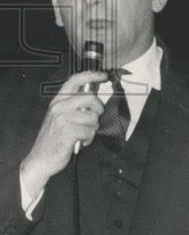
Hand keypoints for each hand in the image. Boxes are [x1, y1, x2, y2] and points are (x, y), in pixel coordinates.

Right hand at [20, 71, 106, 197]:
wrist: (40, 159)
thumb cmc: (53, 140)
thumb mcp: (59, 117)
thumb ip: (73, 106)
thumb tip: (93, 98)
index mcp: (57, 101)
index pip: (75, 80)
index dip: (92, 75)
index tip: (103, 75)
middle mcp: (59, 107)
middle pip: (90, 98)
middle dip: (98, 110)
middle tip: (94, 120)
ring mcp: (62, 118)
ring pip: (92, 118)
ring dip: (92, 129)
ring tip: (83, 135)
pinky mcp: (68, 131)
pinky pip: (89, 131)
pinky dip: (88, 139)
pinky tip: (80, 142)